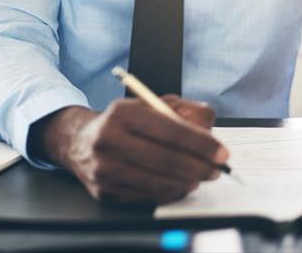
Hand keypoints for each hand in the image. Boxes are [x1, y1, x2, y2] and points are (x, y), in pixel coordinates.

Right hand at [30, 96, 228, 203]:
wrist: (80, 142)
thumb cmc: (123, 123)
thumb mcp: (149, 105)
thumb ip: (182, 109)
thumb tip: (209, 124)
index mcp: (121, 113)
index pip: (169, 130)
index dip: (200, 144)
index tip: (221, 153)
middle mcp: (108, 139)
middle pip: (165, 159)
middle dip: (199, 166)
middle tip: (216, 170)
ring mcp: (104, 169)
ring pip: (158, 182)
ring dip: (186, 182)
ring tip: (198, 176)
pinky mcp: (104, 191)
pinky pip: (147, 197)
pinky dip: (169, 192)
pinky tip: (177, 183)